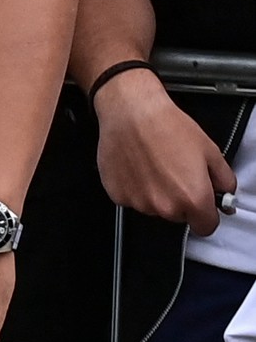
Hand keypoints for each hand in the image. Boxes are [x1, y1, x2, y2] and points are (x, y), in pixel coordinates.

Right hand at [93, 67, 236, 231]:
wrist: (133, 114)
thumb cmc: (168, 127)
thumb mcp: (210, 150)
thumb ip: (223, 178)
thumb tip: (224, 190)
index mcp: (193, 198)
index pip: (206, 227)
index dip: (207, 216)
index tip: (203, 208)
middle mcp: (165, 206)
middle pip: (178, 217)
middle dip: (180, 201)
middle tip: (176, 174)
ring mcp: (139, 202)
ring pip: (154, 208)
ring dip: (156, 194)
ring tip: (155, 167)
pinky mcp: (118, 195)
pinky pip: (132, 199)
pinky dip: (136, 188)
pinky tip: (138, 167)